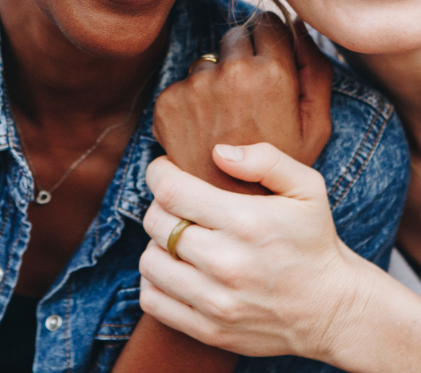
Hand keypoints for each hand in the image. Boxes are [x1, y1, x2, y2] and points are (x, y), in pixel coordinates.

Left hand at [140, 143, 362, 362]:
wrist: (333, 308)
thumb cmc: (314, 240)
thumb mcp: (307, 187)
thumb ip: (266, 159)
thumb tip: (218, 153)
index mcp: (246, 221)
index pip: (172, 192)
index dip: (159, 174)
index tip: (166, 169)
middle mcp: (226, 263)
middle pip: (156, 223)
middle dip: (159, 204)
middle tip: (177, 201)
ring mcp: (215, 301)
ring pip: (150, 261)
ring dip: (157, 243)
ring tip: (178, 236)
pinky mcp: (209, 330)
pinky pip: (153, 300)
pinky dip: (155, 281)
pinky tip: (177, 268)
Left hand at [153, 14, 331, 191]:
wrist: (233, 215)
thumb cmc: (280, 172)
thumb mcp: (315, 126)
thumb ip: (316, 70)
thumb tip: (299, 26)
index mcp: (273, 73)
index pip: (267, 22)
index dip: (271, 42)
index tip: (270, 63)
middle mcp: (232, 73)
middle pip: (235, 36)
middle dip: (242, 58)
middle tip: (248, 100)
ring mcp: (196, 87)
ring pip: (206, 62)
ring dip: (214, 81)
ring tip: (225, 123)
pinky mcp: (168, 103)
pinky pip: (181, 86)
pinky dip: (189, 103)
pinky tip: (203, 134)